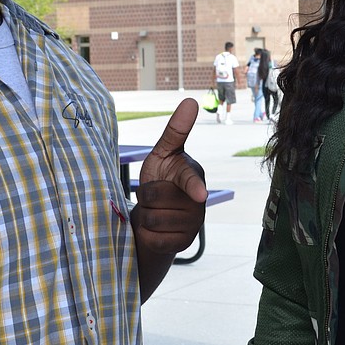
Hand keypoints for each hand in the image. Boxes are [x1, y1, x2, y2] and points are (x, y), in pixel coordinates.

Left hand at [133, 99, 206, 254]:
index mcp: (194, 174)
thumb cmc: (160, 177)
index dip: (192, 187)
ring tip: (154, 211)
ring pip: (153, 219)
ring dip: (145, 215)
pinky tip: (157, 230)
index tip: (198, 194)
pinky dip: (148, 234)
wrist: (157, 215)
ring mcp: (194, 224)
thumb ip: (176, 130)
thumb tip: (191, 100)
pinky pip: (155, 239)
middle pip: (155, 197)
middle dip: (144, 196)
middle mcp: (200, 201)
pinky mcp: (184, 243)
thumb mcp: (162, 153)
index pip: (190, 180)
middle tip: (152, 195)